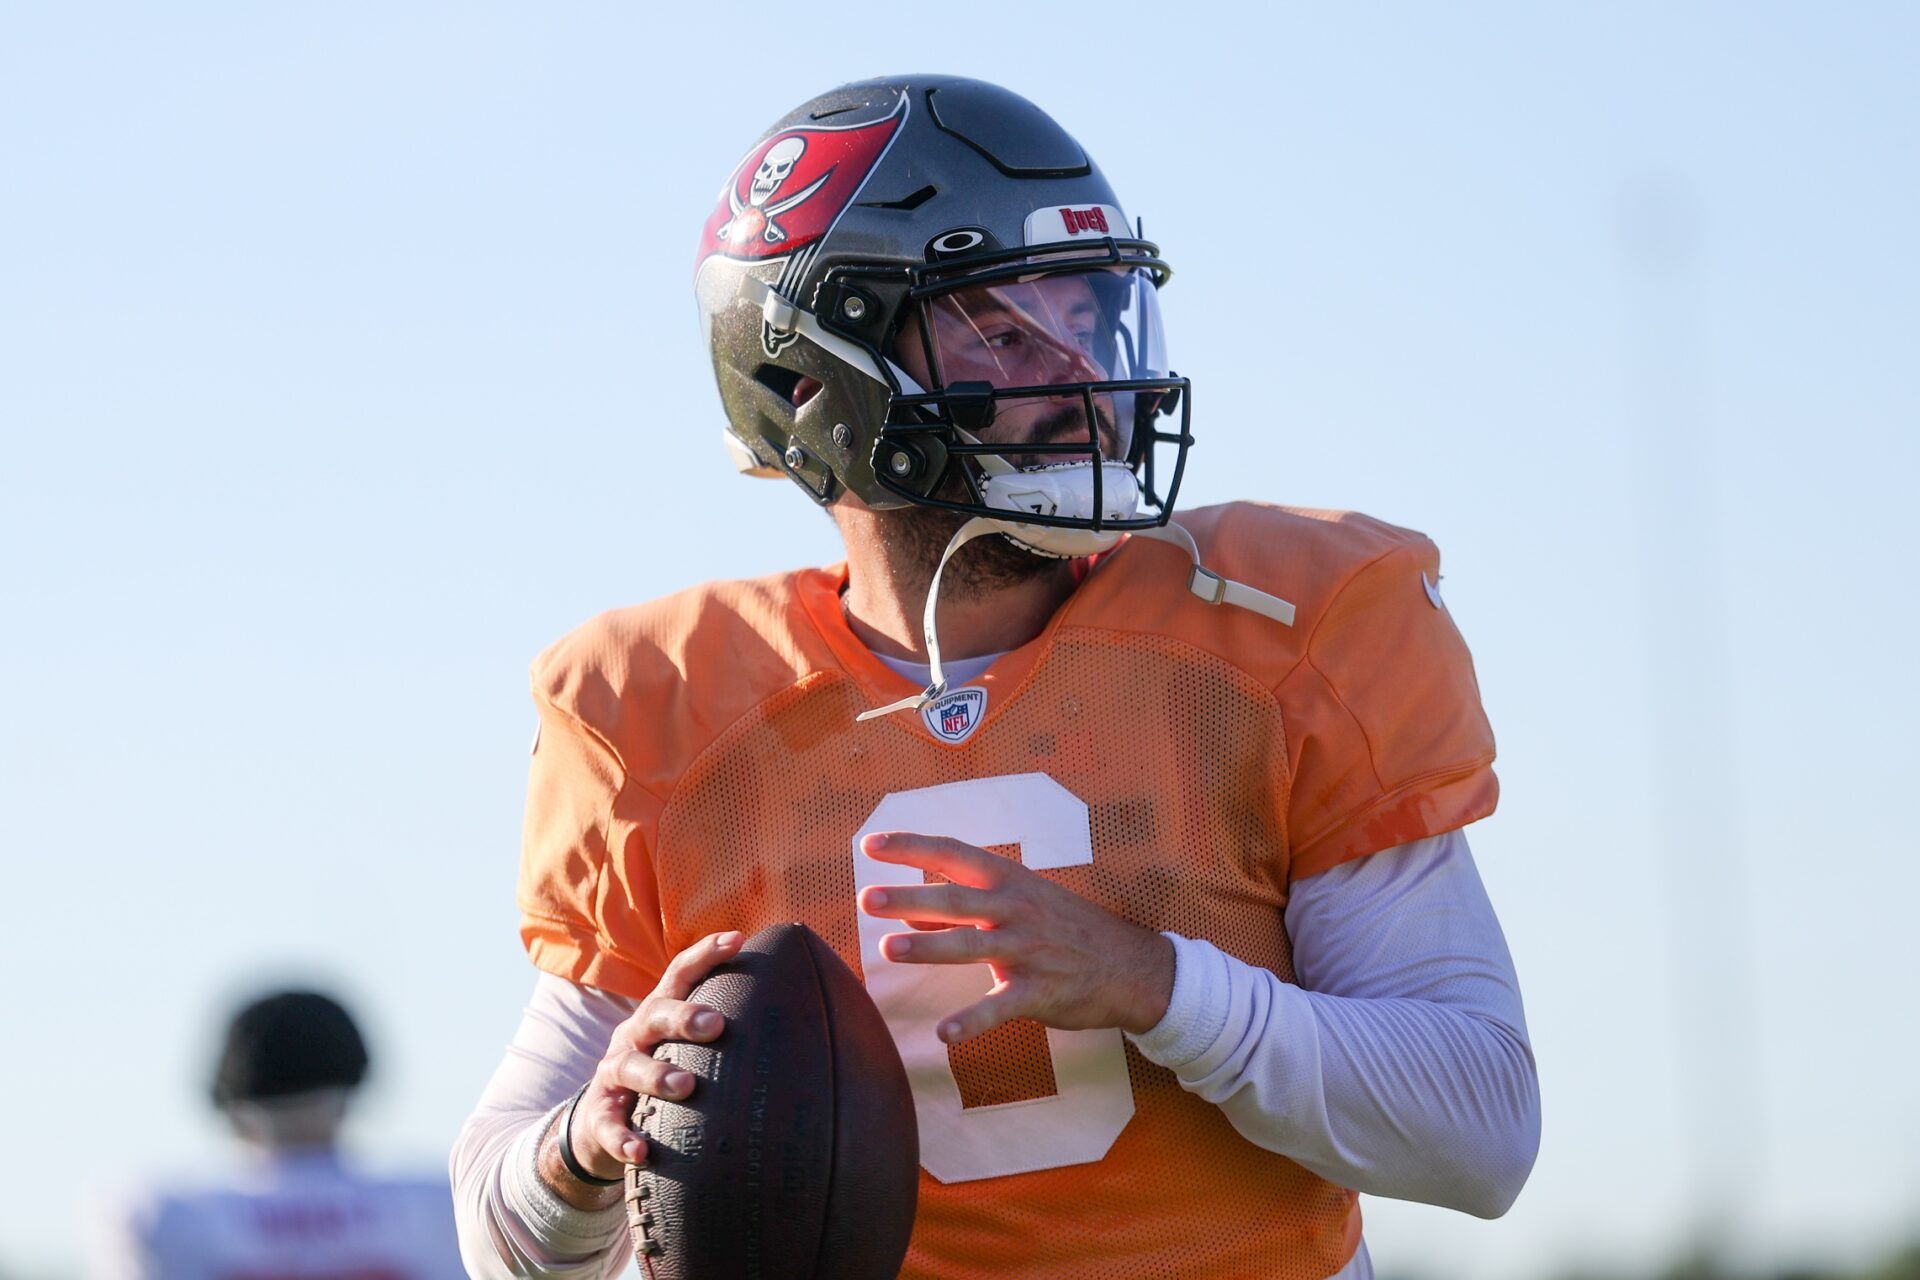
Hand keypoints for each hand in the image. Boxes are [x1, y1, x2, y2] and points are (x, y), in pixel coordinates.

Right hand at [545, 930, 741, 1200]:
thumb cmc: (665, 1076)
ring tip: (686, 1086)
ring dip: (657, 1075)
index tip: (738, 939)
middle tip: (717, 1025)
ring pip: (628, 1066)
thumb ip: (729, 1037)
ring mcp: (613, 1075)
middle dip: (684, 1017)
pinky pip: (608, 1126)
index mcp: (659, 1014)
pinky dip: (623, 1138)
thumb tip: (806, 1025)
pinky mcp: (600, 1116)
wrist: (602, 1125)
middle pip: (654, 1014)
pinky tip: (641, 1152)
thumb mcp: (688, 1049)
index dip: (705, 954)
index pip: (680, 974)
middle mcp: (633, 1036)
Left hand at [856, 832, 1173, 1043]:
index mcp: (1010, 881)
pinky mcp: (1039, 991)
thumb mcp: (1021, 904)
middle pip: (956, 900)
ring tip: (890, 948)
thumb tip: (908, 912)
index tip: (871, 844)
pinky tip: (944, 1034)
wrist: (1131, 966)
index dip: (912, 847)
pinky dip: (972, 1022)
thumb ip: (965, 909)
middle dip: (910, 898)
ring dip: (930, 947)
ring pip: (972, 946)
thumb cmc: (1066, 929)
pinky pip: (1000, 1007)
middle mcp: (1016, 910)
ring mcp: (1028, 950)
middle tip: (868, 898)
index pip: (953, 855)